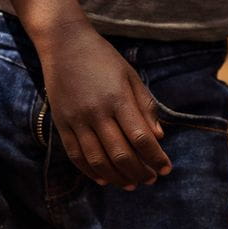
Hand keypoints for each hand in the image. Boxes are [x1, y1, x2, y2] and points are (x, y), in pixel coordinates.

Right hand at [38, 21, 172, 189]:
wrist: (64, 44)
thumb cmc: (103, 58)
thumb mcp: (131, 76)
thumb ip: (145, 106)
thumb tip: (159, 137)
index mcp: (118, 99)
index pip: (141, 138)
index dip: (155, 157)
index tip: (166, 168)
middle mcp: (96, 112)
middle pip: (121, 154)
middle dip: (140, 171)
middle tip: (151, 179)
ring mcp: (76, 120)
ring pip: (98, 160)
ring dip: (118, 177)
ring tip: (132, 184)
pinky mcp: (61, 124)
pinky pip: (76, 156)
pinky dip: (91, 171)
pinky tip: (105, 179)